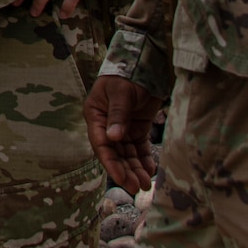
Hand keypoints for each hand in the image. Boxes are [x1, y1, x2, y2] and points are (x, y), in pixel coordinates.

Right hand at [84, 76, 159, 193]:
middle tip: (136, 186)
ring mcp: (123, 127)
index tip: (120, 178)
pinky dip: (144, 159)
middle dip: (125, 170)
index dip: (110, 162)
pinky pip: (139, 147)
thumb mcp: (121, 92)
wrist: (144, 61)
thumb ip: (118, 114)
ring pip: (127, 153)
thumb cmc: (126, 73)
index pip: (102, 144)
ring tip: (145, 184)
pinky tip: (151, 170)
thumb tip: (113, 138)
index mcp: (96, 115)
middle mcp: (107, 124)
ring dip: (135, 168)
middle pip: (115, 153)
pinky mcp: (138, 127)